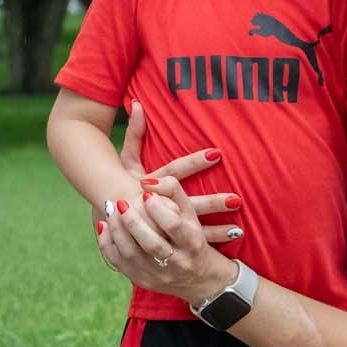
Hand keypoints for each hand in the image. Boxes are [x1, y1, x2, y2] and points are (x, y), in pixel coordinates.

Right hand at [93, 99, 247, 246]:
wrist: (107, 219)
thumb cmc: (118, 185)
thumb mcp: (125, 160)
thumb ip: (135, 133)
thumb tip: (138, 103)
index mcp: (150, 184)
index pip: (176, 171)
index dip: (195, 163)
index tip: (217, 154)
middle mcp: (158, 206)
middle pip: (189, 204)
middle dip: (212, 203)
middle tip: (236, 200)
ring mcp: (162, 225)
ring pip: (192, 227)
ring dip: (216, 228)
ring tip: (239, 228)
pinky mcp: (167, 238)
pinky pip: (190, 242)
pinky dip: (210, 243)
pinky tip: (230, 239)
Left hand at [99, 177, 231, 303]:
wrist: (197, 278)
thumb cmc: (192, 237)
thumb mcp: (190, 214)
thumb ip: (173, 191)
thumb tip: (146, 182)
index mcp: (192, 243)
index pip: (172, 225)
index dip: (157, 208)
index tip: (145, 194)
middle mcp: (177, 262)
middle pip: (151, 243)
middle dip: (133, 221)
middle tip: (121, 202)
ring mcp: (157, 274)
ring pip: (131, 254)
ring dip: (117, 229)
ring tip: (110, 209)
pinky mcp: (142, 280)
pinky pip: (119, 263)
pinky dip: (107, 243)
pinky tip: (104, 225)